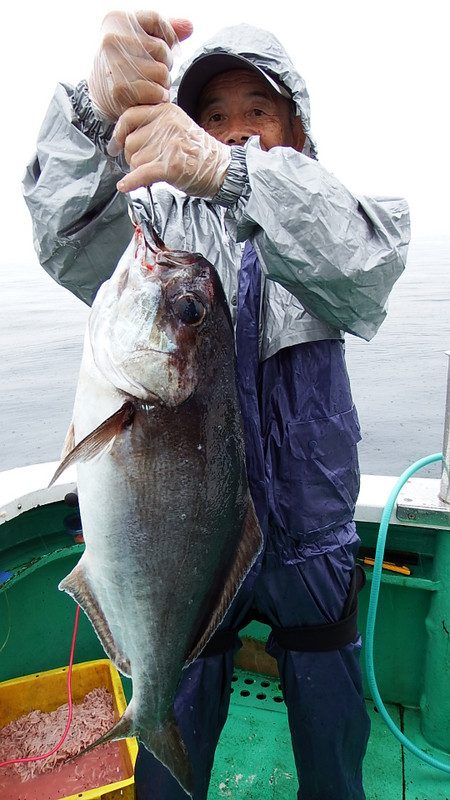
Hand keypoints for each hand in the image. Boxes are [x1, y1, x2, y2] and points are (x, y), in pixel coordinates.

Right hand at [88, 10, 192, 122]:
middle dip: (164, 64)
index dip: (167, 37)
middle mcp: (113, 39)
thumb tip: (189, 27)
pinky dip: (157, 97)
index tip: (161, 50)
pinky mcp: (120, 90)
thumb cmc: (124, 63)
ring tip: (148, 85)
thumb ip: (163, 30)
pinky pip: (156, 92)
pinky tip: (147, 97)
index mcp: (117, 19)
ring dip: (162, 84)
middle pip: (162, 49)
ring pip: (162, 72)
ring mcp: (116, 64)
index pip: (157, 20)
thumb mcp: (138, 38)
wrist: (99, 93)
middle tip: (151, 72)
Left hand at [112, 104, 231, 197]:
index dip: (119, 132)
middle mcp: (167, 124)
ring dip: (139, 171)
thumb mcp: (178, 126)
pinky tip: (125, 186)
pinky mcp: (171, 166)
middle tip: (145, 164)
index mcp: (166, 111)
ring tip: (155, 172)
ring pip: (134, 160)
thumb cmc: (199, 153)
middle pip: (130, 142)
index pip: (129, 116)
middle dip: (132, 157)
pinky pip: (141, 174)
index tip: (115, 144)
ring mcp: (169, 145)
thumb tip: (124, 136)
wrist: (222, 170)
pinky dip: (131, 182)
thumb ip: (155, 125)